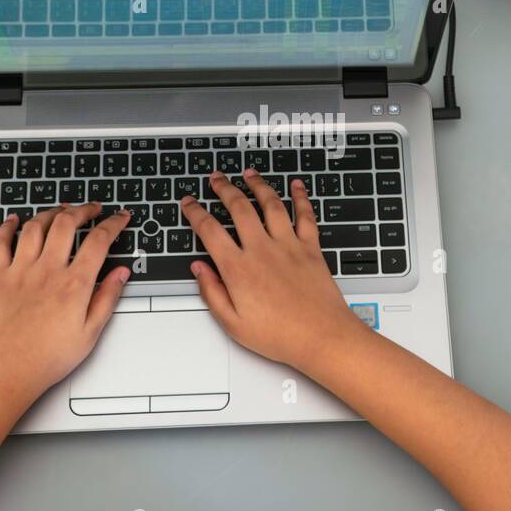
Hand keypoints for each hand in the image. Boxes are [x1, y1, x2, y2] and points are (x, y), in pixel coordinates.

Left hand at [0, 203, 131, 404]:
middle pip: (67, 223)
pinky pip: (0, 242)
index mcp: (74, 284)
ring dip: (51, 212)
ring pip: (36, 226)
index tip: (120, 217)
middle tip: (92, 208)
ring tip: (61, 210)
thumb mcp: (90, 333)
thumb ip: (107, 298)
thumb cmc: (46, 358)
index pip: (99, 241)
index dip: (113, 223)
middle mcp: (47, 271)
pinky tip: (14, 220)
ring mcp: (20, 271)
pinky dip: (7, 227)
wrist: (6, 371)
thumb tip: (121, 273)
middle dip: (84, 210)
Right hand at [181, 169, 366, 370]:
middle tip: (216, 178)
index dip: (195, 213)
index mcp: (239, 269)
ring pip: (270, 204)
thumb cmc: (280, 335)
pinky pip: (305, 215)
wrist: (322, 337)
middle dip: (224, 188)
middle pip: (238, 208)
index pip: (209, 231)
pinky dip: (300, 197)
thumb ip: (212, 292)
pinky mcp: (311, 248)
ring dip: (257, 184)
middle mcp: (262, 250)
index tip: (189, 203)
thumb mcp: (233, 323)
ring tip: (249, 173)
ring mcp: (288, 246)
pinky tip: (296, 185)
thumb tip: (199, 268)